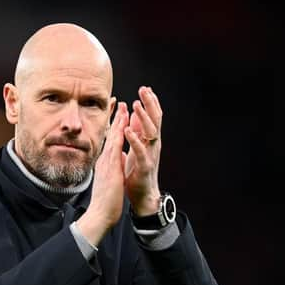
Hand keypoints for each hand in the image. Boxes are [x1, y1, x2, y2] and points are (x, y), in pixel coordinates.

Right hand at [76, 102, 128, 245]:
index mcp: (106, 163)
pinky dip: (119, 136)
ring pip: (113, 138)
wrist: (100, 214)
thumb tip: (112, 164)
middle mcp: (105, 160)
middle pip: (111, 135)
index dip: (115, 127)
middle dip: (116, 118)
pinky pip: (116, 148)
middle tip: (118, 102)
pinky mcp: (111, 168)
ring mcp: (107, 163)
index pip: (111, 141)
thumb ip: (110, 170)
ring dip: (118, 122)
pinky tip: (122, 125)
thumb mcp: (108, 180)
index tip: (119, 114)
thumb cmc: (105, 201)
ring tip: (123, 106)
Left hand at [124, 86, 162, 215]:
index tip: (145, 88)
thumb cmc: (138, 173)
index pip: (152, 118)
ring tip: (137, 105)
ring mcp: (150, 155)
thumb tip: (135, 116)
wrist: (143, 197)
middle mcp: (153, 146)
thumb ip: (137, 133)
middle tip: (144, 89)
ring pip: (151, 133)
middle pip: (155, 121)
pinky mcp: (145, 167)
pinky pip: (141, 151)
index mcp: (149, 141)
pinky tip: (129, 130)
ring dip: (144, 118)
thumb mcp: (137, 148)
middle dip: (150, 104)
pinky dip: (135, 140)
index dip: (150, 103)